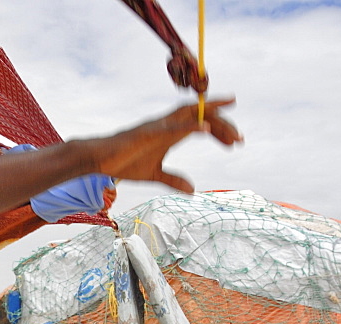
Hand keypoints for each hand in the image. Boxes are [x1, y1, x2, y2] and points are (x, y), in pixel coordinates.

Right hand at [87, 98, 241, 192]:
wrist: (100, 159)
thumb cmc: (124, 162)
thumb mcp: (155, 174)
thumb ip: (174, 180)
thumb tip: (193, 190)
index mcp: (171, 132)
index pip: (202, 123)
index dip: (221, 130)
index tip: (236, 142)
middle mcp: (168, 124)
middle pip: (202, 116)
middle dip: (224, 125)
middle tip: (240, 139)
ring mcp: (159, 126)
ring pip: (192, 116)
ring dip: (214, 123)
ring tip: (232, 134)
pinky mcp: (149, 132)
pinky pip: (172, 127)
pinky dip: (190, 126)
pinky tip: (206, 128)